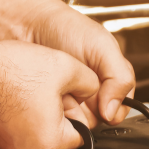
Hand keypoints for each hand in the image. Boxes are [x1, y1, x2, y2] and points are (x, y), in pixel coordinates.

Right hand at [0, 40, 100, 148]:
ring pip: (36, 136)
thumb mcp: (65, 67)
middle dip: (57, 116)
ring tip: (26, 93)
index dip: (78, 112)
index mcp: (50, 143)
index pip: (82, 135)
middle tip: (45, 93)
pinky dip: (16, 120)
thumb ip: (91, 82)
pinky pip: (14, 135)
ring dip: (36, 117)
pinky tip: (11, 99)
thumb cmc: (6, 72)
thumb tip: (95, 90)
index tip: (69, 99)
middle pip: (58, 138)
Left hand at [27, 5, 134, 125]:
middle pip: (99, 119)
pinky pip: (57, 120)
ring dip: (70, 111)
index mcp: (111, 79)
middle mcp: (93, 92)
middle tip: (77, 92)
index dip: (113, 110)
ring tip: (62, 92)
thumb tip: (114, 111)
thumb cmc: (65, 29)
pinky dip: (53, 111)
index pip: (121, 108)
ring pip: (79, 122)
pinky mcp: (52, 106)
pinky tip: (48, 96)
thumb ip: (119, 77)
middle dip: (88, 110)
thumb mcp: (103, 47)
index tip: (102, 104)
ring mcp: (72, 100)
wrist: (27, 26)